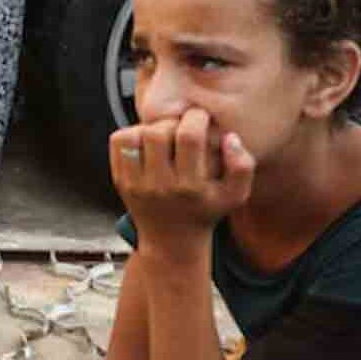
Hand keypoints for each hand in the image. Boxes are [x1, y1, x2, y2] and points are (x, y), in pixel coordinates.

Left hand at [109, 108, 254, 249]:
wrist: (171, 241)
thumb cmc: (206, 210)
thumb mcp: (235, 195)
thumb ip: (242, 166)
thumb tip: (229, 137)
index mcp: (190, 187)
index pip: (189, 137)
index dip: (196, 118)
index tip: (201, 120)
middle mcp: (160, 186)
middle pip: (158, 133)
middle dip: (172, 122)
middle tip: (181, 127)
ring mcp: (136, 185)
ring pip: (134, 136)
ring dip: (149, 128)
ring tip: (163, 135)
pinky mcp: (120, 181)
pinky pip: (118, 143)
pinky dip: (132, 135)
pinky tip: (147, 143)